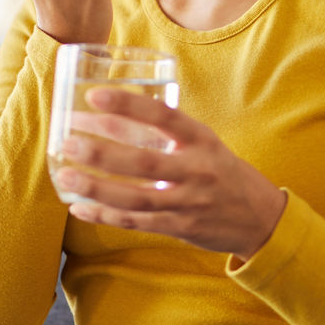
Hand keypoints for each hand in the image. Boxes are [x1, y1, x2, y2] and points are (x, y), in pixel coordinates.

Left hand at [55, 88, 287, 260]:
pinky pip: (137, 222)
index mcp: (202, 139)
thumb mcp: (204, 143)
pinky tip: (79, 207)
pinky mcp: (180, 228)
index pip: (164, 116)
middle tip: (68, 141)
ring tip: (65, 176)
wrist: (260, 218)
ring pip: (136, 197)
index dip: (128, 105)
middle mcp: (197, 170)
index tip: (93, 96)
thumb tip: (113, 114)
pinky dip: (106, 216)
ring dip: (96, 188)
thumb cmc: (221, 171)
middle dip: (102, 153)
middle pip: (144, 163)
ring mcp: (188, 202)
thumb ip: (168, 132)